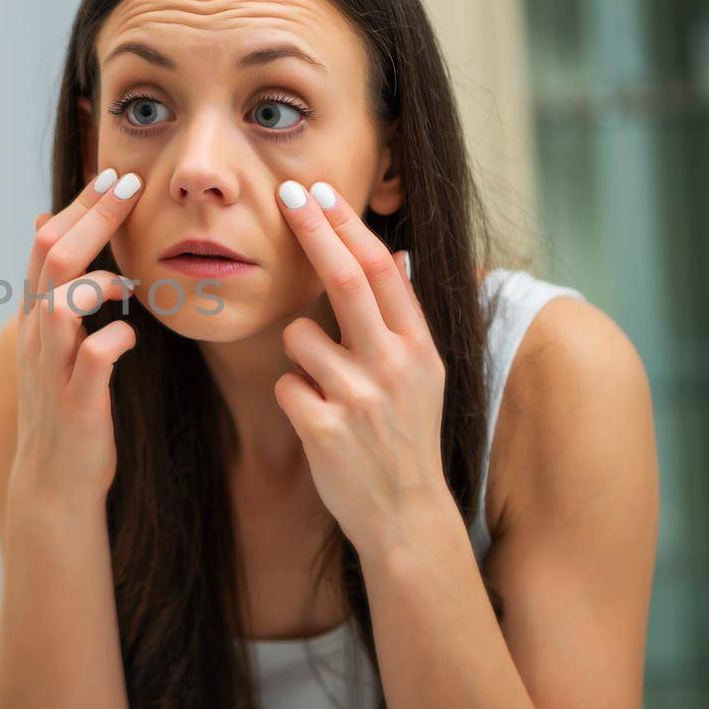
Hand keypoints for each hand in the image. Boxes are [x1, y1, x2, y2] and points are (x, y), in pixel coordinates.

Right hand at [10, 169, 142, 509]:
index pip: (47, 241)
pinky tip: (133, 333)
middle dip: (93, 216)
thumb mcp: (55, 340)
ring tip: (129, 277)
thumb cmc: (67, 405)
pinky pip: (93, 358)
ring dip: (98, 279)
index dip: (80, 205)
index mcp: (36, 315)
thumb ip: (57, 287)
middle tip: (131, 184)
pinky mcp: (78, 403)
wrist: (55, 481)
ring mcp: (54, 369)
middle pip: (52, 257)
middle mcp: (38, 335)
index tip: (116, 174)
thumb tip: (50, 224)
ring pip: (61, 303)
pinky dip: (114, 337)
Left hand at [271, 180, 454, 559]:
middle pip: (344, 278)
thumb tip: (395, 253)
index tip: (320, 191)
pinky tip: (318, 421)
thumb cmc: (405, 438)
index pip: (380, 268)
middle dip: (312, 229)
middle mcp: (394, 365)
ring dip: (298, 353)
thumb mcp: (424, 375)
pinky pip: (284, 384)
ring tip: (326, 388)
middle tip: (285, 194)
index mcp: (419, 347)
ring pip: (298, 336)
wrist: (405, 516)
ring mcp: (360, 396)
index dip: (347, 225)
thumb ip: (405, 319)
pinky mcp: (325, 427)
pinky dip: (291, 396)